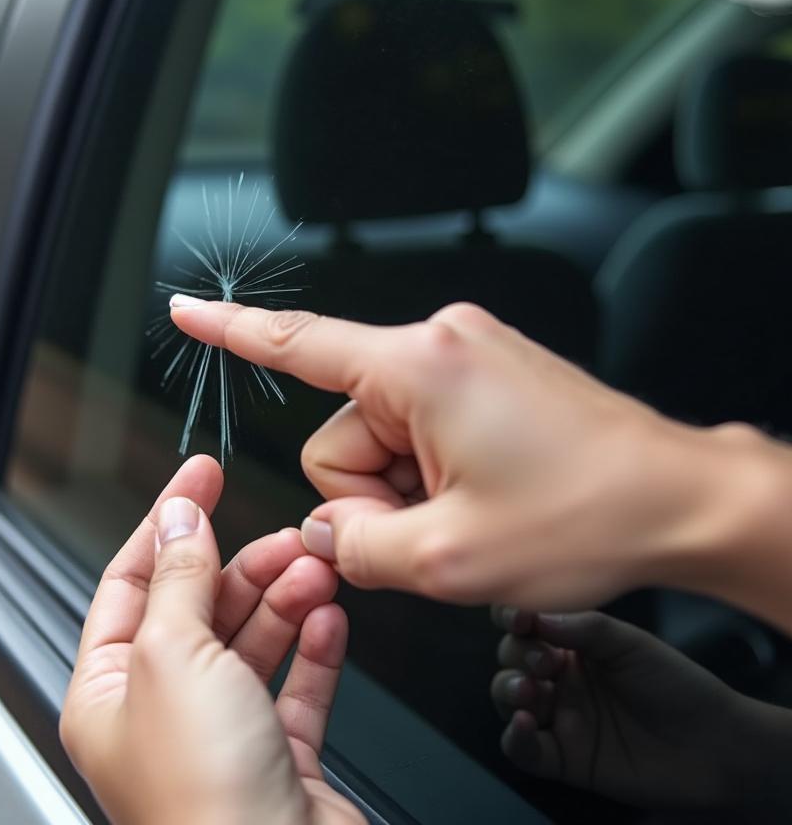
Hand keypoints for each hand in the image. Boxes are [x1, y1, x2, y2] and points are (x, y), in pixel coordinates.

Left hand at [60, 455, 363, 824]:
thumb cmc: (203, 802)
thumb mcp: (173, 655)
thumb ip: (178, 578)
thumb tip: (177, 517)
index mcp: (109, 692)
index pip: (131, 582)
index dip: (168, 522)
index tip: (202, 474)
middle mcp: (162, 715)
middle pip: (201, 608)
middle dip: (245, 565)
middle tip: (285, 536)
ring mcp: (223, 737)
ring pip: (254, 641)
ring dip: (286, 598)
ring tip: (315, 569)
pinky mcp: (280, 760)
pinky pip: (297, 685)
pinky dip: (314, 647)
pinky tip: (328, 618)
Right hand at [171, 298, 773, 611]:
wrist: (681, 500)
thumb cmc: (588, 514)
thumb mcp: (448, 558)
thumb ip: (355, 548)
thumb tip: (326, 533)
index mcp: (419, 366)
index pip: (297, 341)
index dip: (230, 331)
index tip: (186, 309)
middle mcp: (440, 344)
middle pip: (344, 432)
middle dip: (375, 493)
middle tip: (440, 527)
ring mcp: (468, 357)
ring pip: (383, 438)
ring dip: (411, 490)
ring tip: (475, 514)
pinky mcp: (487, 377)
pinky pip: (423, 428)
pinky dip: (436, 474)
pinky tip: (486, 496)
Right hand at [490, 606, 791, 819]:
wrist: (715, 745)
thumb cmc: (676, 684)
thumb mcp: (630, 643)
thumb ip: (582, 627)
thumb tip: (535, 617)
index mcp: (572, 645)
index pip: (526, 624)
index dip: (511, 616)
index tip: (517, 617)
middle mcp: (560, 678)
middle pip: (511, 657)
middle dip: (518, 654)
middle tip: (545, 662)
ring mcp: (559, 718)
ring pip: (507, 698)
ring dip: (507, 688)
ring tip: (530, 690)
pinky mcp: (564, 759)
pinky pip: (522, 750)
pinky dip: (515, 737)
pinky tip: (524, 724)